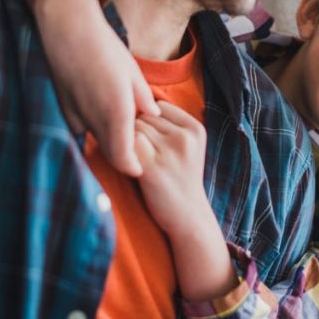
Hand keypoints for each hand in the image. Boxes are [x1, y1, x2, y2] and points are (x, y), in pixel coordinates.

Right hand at [33, 0, 158, 176]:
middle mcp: (95, 118)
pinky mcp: (64, 108)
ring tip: (123, 126)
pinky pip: (82, 128)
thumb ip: (143, 98)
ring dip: (110, 141)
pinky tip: (101, 111)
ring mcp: (76, 115)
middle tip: (137, 150)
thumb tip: (151, 116)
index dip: (133, 167)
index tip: (141, 166)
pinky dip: (94, 127)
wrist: (67, 29)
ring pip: (96, 141)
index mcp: (117, 111)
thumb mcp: (133, 72)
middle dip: (124, 157)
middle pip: (110, 154)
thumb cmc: (105, 47)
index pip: (124, 158)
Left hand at [133, 102, 237, 301]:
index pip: (159, 106)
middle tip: (146, 154)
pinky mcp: (152, 168)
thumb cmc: (181, 178)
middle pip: (143, 117)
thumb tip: (135, 101)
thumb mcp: (188, 146)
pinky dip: (123, 154)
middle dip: (137, 132)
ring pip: (132, 130)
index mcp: (195, 128)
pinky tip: (132, 166)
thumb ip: (169, 124)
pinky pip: (127, 146)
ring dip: (129, 143)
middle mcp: (184, 138)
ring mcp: (169, 153)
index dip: (150, 122)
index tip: (157, 142)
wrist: (188, 216)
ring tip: (140, 160)